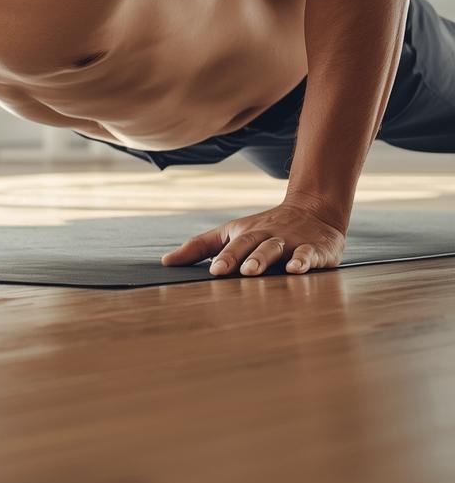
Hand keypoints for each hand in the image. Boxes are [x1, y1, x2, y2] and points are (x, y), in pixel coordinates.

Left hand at [160, 199, 345, 276]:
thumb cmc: (264, 228)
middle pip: (252, 245)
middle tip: (229, 270)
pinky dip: (303, 261)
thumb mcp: (232, 232)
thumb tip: (166, 262)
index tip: (212, 272)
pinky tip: (296, 270)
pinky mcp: (315, 250)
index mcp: (246, 234)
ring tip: (254, 271)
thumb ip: (200, 247)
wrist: (314, 210)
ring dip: (264, 259)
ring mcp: (291, 242)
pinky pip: (309, 254)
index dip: (223, 258)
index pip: (231, 245)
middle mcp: (267, 237)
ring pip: (276, 249)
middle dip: (240, 257)